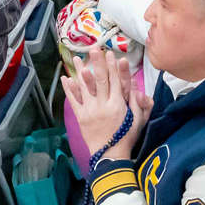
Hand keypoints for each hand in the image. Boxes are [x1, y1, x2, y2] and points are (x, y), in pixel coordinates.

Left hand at [61, 49, 151, 164]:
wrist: (109, 155)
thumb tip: (138, 87)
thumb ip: (139, 103)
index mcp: (118, 105)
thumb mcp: (138, 120)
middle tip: (93, 48)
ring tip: (77, 58)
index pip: (116, 81)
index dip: (113, 66)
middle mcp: (103, 105)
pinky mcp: (81, 117)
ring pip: (84, 87)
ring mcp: (90, 110)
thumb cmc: (126, 137)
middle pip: (100, 79)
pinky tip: (66, 78)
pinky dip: (69, 90)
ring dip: (80, 72)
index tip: (111, 54)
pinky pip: (74, 101)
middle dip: (97, 62)